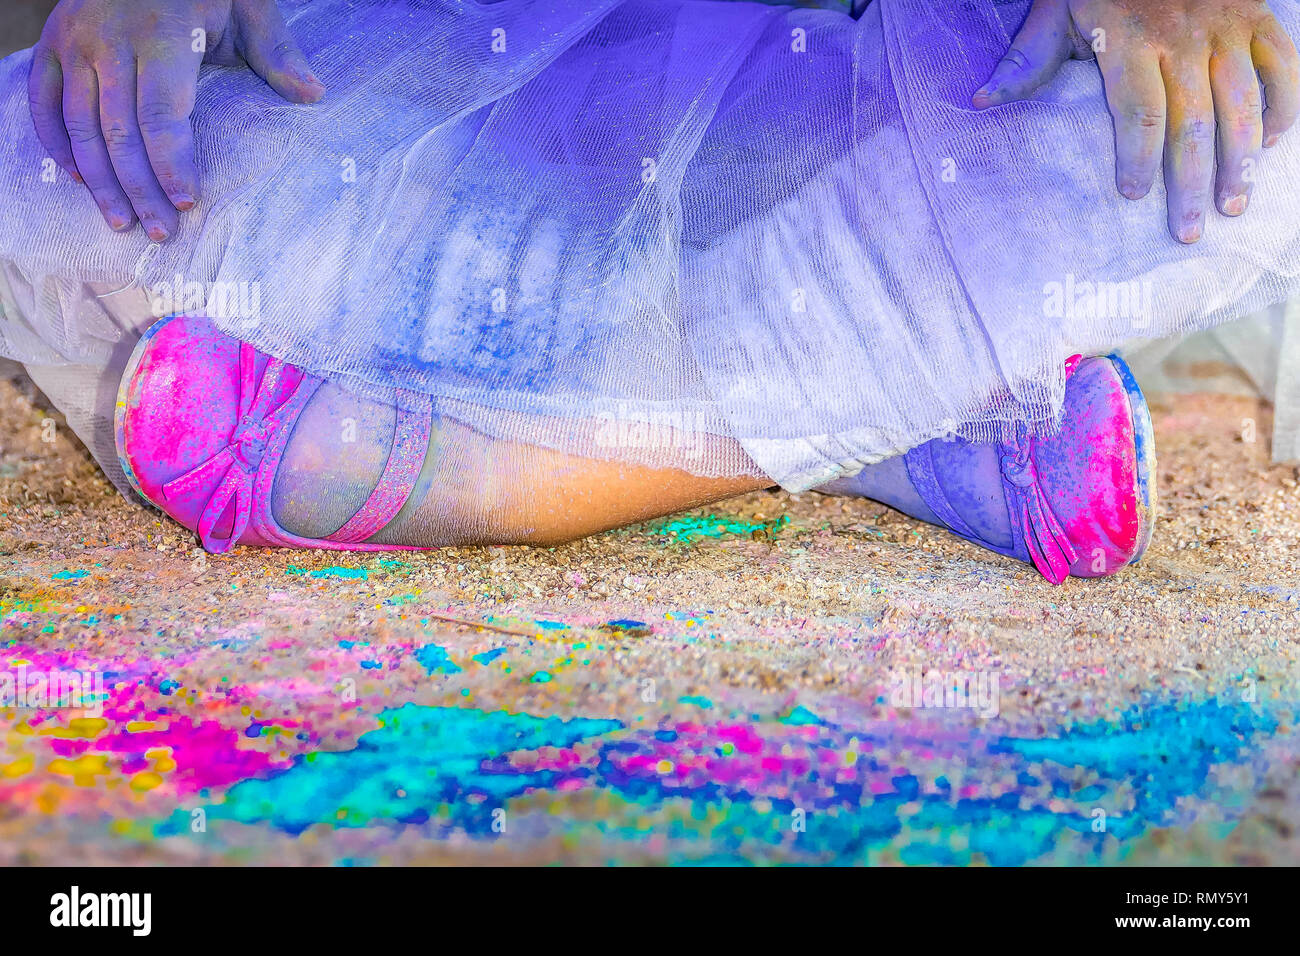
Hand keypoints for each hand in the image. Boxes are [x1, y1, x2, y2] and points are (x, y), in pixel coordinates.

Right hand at [28, 0, 324, 240]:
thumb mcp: (248, 4)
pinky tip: (79, 181)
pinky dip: (57, 143)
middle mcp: (110, 38)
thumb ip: (276, 52)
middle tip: (159, 233)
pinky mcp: (52, 41)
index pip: (162, 113)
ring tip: (121, 222)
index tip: (186, 202)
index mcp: (164, 33)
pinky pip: (44, 100)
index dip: (171, 162)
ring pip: (80, 124)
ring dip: (99, 180)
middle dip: (140, 188)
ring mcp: (75, 40)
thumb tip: (314, 95)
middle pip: (121, 131)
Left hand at [973, 0, 1299, 243]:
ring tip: (1234, 204)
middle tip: (1189, 231)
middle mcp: (1185, 39)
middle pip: (1193, 121)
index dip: (1138, 156)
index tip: (1134, 196)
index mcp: (1132, 41)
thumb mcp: (1056, 7)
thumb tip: (982, 101)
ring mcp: (1227, 28)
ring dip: (1242, 158)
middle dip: (1193, 181)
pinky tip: (1274, 145)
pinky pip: (1281, 65)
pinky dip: (1284, 105)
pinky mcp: (1257, 17)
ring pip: (1242, 102)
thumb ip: (1028, 58)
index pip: (1139, 111)